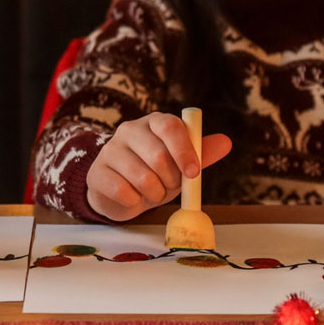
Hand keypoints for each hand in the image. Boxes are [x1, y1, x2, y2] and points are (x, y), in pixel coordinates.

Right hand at [85, 112, 233, 221]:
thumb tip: (226, 142)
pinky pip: (124, 192)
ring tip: (152, 193)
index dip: (184, 151)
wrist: (121, 192)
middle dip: (171, 179)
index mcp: (154, 122)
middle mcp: (129, 130)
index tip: (193, 173)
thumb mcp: (181, 163)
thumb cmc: (156, 173)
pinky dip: (136, 202)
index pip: (170, 127)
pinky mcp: (97, 172)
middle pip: (157, 155)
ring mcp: (110, 150)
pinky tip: (133, 197)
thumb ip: (201, 153)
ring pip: (142, 177)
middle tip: (171, 187)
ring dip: (155, 194)